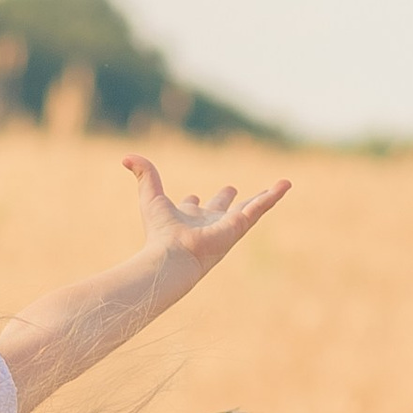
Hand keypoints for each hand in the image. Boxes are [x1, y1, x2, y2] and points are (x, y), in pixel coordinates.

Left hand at [122, 152, 291, 290]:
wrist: (172, 255)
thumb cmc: (159, 232)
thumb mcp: (150, 196)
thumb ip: (143, 174)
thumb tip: (126, 156)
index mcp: (188, 220)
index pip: (193, 209)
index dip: (193, 202)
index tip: (193, 197)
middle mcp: (208, 224)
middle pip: (222, 210)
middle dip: (227, 201)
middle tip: (231, 191)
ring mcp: (226, 227)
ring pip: (249, 209)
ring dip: (264, 197)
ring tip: (280, 186)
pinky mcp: (239, 226)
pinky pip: (260, 208)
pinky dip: (273, 195)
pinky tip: (286, 184)